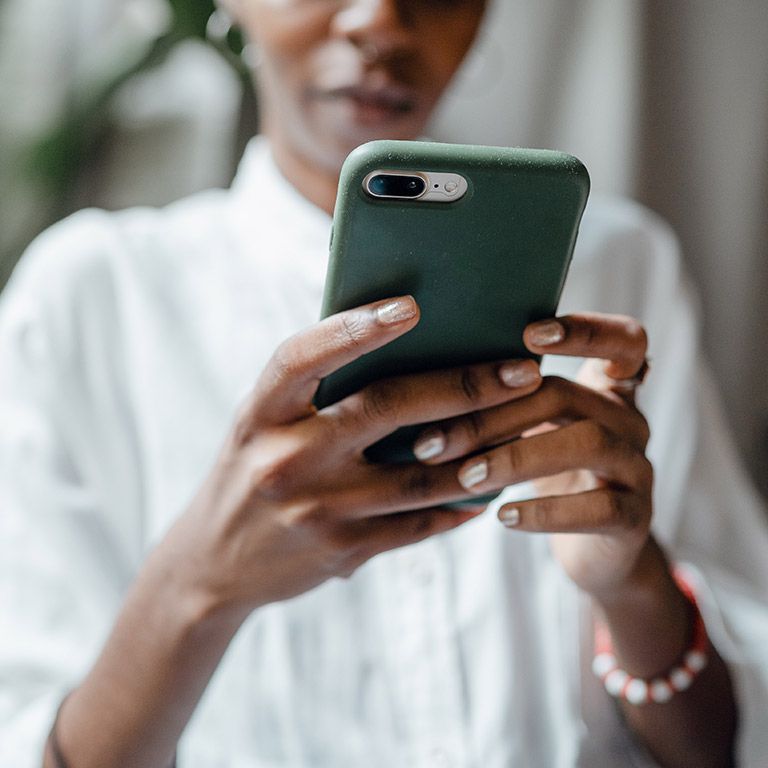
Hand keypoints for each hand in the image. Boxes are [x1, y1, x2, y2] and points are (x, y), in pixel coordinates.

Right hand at [164, 296, 541, 616]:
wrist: (212, 564)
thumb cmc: (249, 471)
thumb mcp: (262, 423)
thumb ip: (315, 391)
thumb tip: (402, 347)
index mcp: (260, 414)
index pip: (304, 358)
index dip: (355, 328)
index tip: (412, 306)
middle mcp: (284, 459)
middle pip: (385, 409)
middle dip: (464, 387)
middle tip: (522, 371)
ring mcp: (314, 510)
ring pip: (419, 474)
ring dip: (481, 449)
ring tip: (526, 424)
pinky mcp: (341, 551)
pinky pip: (417, 524)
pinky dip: (459, 504)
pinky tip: (491, 487)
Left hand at [411, 312, 651, 599]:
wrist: (595, 549)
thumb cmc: (549, 473)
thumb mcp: (534, 428)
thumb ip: (507, 398)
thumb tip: (425, 377)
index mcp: (606, 388)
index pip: (623, 339)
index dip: (585, 330)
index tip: (529, 334)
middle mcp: (629, 419)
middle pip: (566, 395)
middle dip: (493, 415)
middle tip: (433, 442)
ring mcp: (639, 467)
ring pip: (588, 443)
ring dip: (516, 458)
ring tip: (466, 477)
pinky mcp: (637, 518)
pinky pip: (599, 508)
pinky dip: (546, 511)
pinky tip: (503, 516)